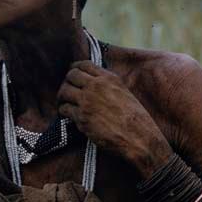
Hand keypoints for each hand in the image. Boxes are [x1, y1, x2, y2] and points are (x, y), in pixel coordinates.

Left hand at [57, 61, 172, 176]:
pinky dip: (64, 111)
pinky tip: (68, 115)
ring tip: (64, 102)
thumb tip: (93, 82)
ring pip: (64, 91)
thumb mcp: (124, 92)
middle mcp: (96, 86)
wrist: (139, 137)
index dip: (74, 68)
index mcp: (108, 78)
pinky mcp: (82, 118)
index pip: (84, 64)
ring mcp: (87, 101)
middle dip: (67, 82)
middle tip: (67, 90)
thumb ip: (108, 84)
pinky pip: (65, 109)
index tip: (72, 74)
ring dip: (62, 97)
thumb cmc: (135, 118)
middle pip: (71, 75)